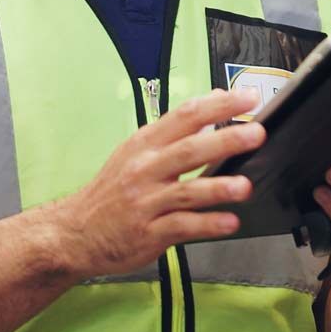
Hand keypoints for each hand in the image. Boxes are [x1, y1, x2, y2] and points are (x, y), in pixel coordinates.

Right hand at [42, 89, 263, 278]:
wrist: (75, 232)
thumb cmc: (111, 191)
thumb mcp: (136, 153)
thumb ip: (174, 132)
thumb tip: (212, 107)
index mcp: (144, 144)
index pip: (184, 116)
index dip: (218, 105)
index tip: (247, 98)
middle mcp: (144, 169)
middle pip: (189, 150)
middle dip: (225, 140)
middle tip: (255, 133)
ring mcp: (146, 202)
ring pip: (186, 191)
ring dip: (218, 187)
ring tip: (245, 185)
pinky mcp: (148, 233)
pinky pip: (182, 227)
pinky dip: (208, 225)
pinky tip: (230, 222)